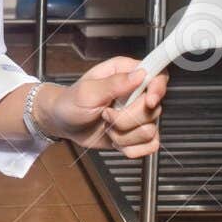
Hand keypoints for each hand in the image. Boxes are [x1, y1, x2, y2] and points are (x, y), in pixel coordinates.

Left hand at [41, 56, 167, 157]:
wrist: (63, 124)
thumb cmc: (70, 102)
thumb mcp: (88, 91)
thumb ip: (114, 83)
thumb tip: (139, 74)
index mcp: (126, 74)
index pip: (158, 76)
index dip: (158, 89)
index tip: (149, 101)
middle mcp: (136, 93)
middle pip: (154, 109)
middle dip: (127, 119)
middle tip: (105, 114)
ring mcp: (138, 114)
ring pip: (150, 130)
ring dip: (124, 135)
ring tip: (107, 126)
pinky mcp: (136, 133)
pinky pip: (149, 146)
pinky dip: (130, 148)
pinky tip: (116, 140)